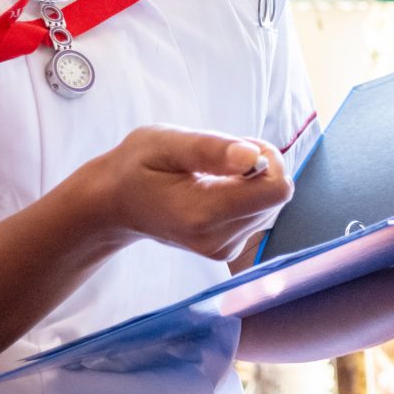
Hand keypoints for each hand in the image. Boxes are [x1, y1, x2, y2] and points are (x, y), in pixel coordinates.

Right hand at [85, 127, 291, 263]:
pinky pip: (259, 214)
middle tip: (218, 158)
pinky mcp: (228, 250)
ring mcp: (223, 250)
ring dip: (251, 181)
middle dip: (258, 168)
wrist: (116, 203)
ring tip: (211, 174)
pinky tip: (213, 189)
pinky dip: (245, 196)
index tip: (236, 149)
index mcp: (202, 214)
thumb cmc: (138, 165)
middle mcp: (217, 240)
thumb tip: (254, 157)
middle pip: (276, 196)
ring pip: (271, 204)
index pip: (276, 190)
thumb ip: (210, 149)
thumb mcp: (166, 143)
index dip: (267, 160)